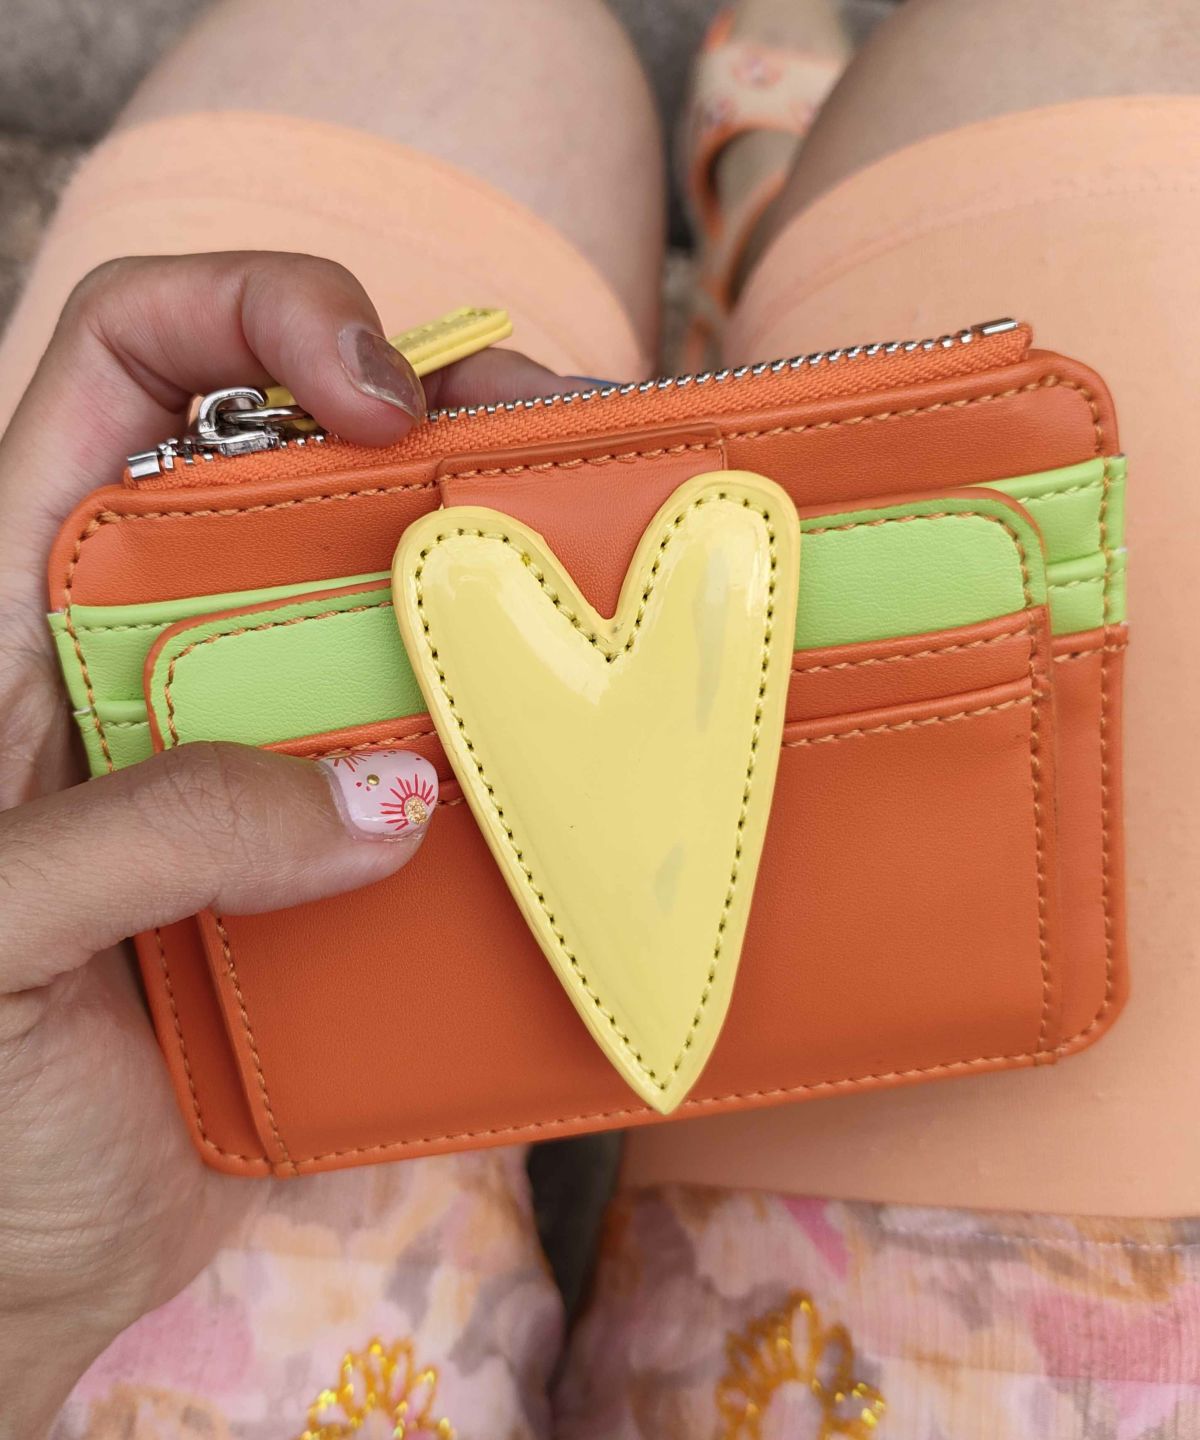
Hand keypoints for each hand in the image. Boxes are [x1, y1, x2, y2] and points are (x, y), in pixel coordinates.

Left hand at [0, 253, 564, 1435]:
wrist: (6, 1266)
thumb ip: (157, 833)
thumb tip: (387, 796)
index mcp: (22, 603)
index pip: (126, 354)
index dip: (260, 313)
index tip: (381, 399)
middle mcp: (158, 644)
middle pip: (304, 453)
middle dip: (444, 419)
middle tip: (569, 460)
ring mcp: (260, 747)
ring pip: (393, 604)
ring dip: (503, 576)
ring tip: (614, 580)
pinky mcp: (333, 852)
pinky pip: (441, 763)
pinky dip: (520, 747)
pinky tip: (595, 752)